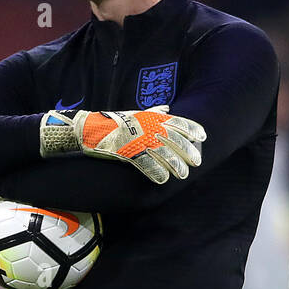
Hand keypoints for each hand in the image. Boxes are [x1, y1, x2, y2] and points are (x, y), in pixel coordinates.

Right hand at [39, 105, 205, 182]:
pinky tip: (163, 180)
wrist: (85, 128)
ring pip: (161, 152)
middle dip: (186, 150)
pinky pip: (144, 162)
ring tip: (183, 174)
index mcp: (148, 117)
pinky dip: (154, 171)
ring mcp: (135, 138)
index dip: (191, 128)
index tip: (203, 136)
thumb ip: (152, 112)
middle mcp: (145, 126)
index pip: (175, 121)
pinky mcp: (125, 150)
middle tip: (197, 160)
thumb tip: (166, 108)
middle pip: (172, 138)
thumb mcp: (133, 113)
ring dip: (174, 164)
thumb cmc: (110, 122)